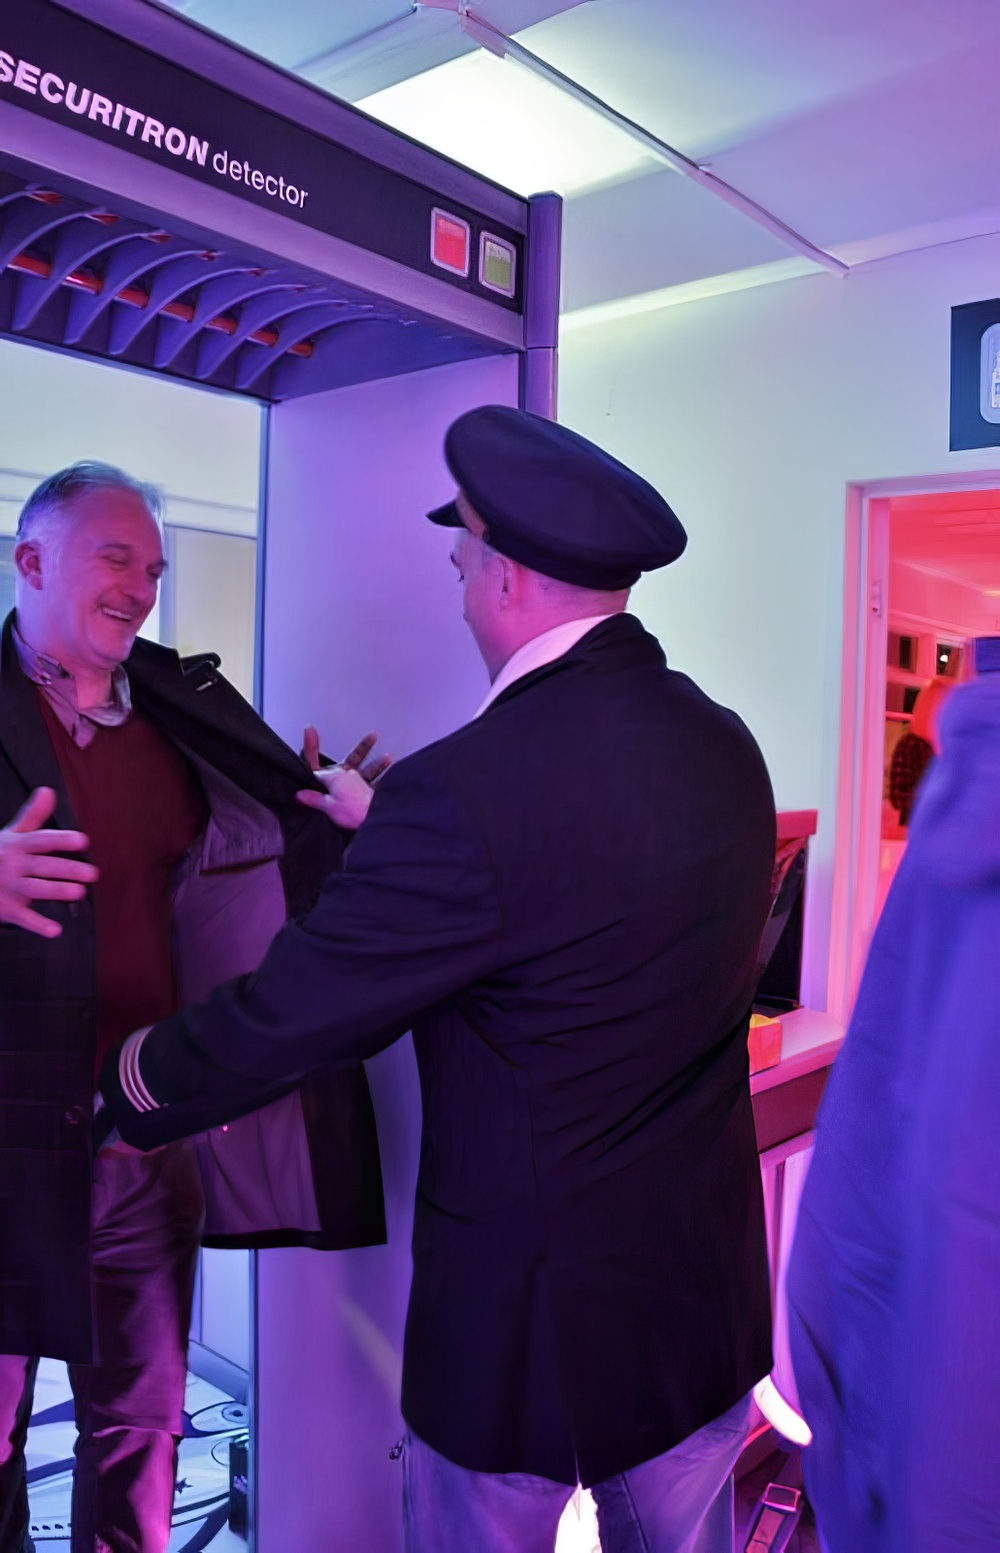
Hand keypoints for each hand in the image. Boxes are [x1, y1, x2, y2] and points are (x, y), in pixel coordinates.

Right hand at [0, 788, 97, 937]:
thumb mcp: (10, 834)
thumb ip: (32, 816)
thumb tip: (48, 790)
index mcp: (16, 845)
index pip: (41, 840)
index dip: (61, 840)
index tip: (83, 841)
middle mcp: (12, 865)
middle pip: (43, 866)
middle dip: (68, 869)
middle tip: (93, 873)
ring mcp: (7, 888)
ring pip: (35, 889)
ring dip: (56, 891)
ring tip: (80, 893)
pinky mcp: (6, 909)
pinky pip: (23, 918)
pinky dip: (38, 925)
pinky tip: (56, 930)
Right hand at [298, 726, 391, 831]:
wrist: (373, 819)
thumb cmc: (350, 812)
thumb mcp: (328, 807)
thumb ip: (314, 799)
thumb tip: (299, 794)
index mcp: (333, 776)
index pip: (316, 762)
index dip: (310, 746)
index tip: (309, 729)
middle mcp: (347, 774)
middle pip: (351, 759)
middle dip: (361, 747)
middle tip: (372, 735)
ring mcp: (360, 780)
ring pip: (367, 769)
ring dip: (377, 763)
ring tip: (389, 757)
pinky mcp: (370, 790)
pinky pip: (377, 781)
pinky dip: (384, 777)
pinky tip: (391, 772)